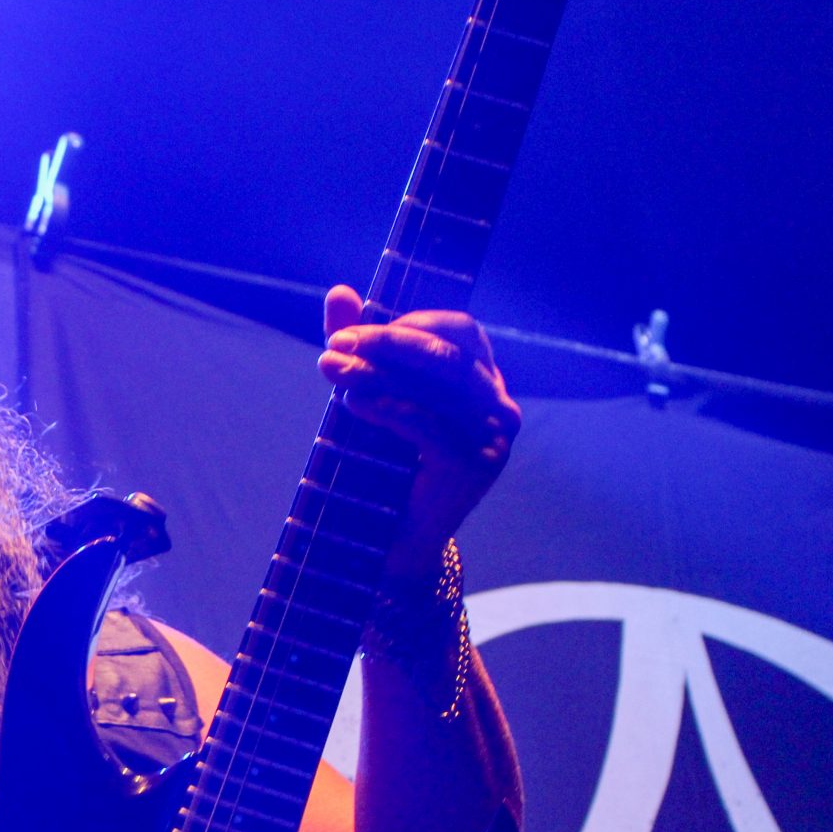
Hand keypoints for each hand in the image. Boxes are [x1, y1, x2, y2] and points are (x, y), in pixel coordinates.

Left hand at [318, 285, 520, 584]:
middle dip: (385, 343)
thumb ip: (360, 347)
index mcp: (483, 378)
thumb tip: (338, 291)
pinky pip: (430, 425)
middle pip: (445, 352)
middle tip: (336, 345)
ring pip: (438, 384)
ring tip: (333, 370)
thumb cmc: (385, 461)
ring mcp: (495, 436)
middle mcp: (498, 403)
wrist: (395, 540)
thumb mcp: (372, 395)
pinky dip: (388, 409)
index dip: (403, 323)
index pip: (456, 329)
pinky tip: (354, 404)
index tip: (347, 332)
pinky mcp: (476, 466)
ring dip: (379, 372)